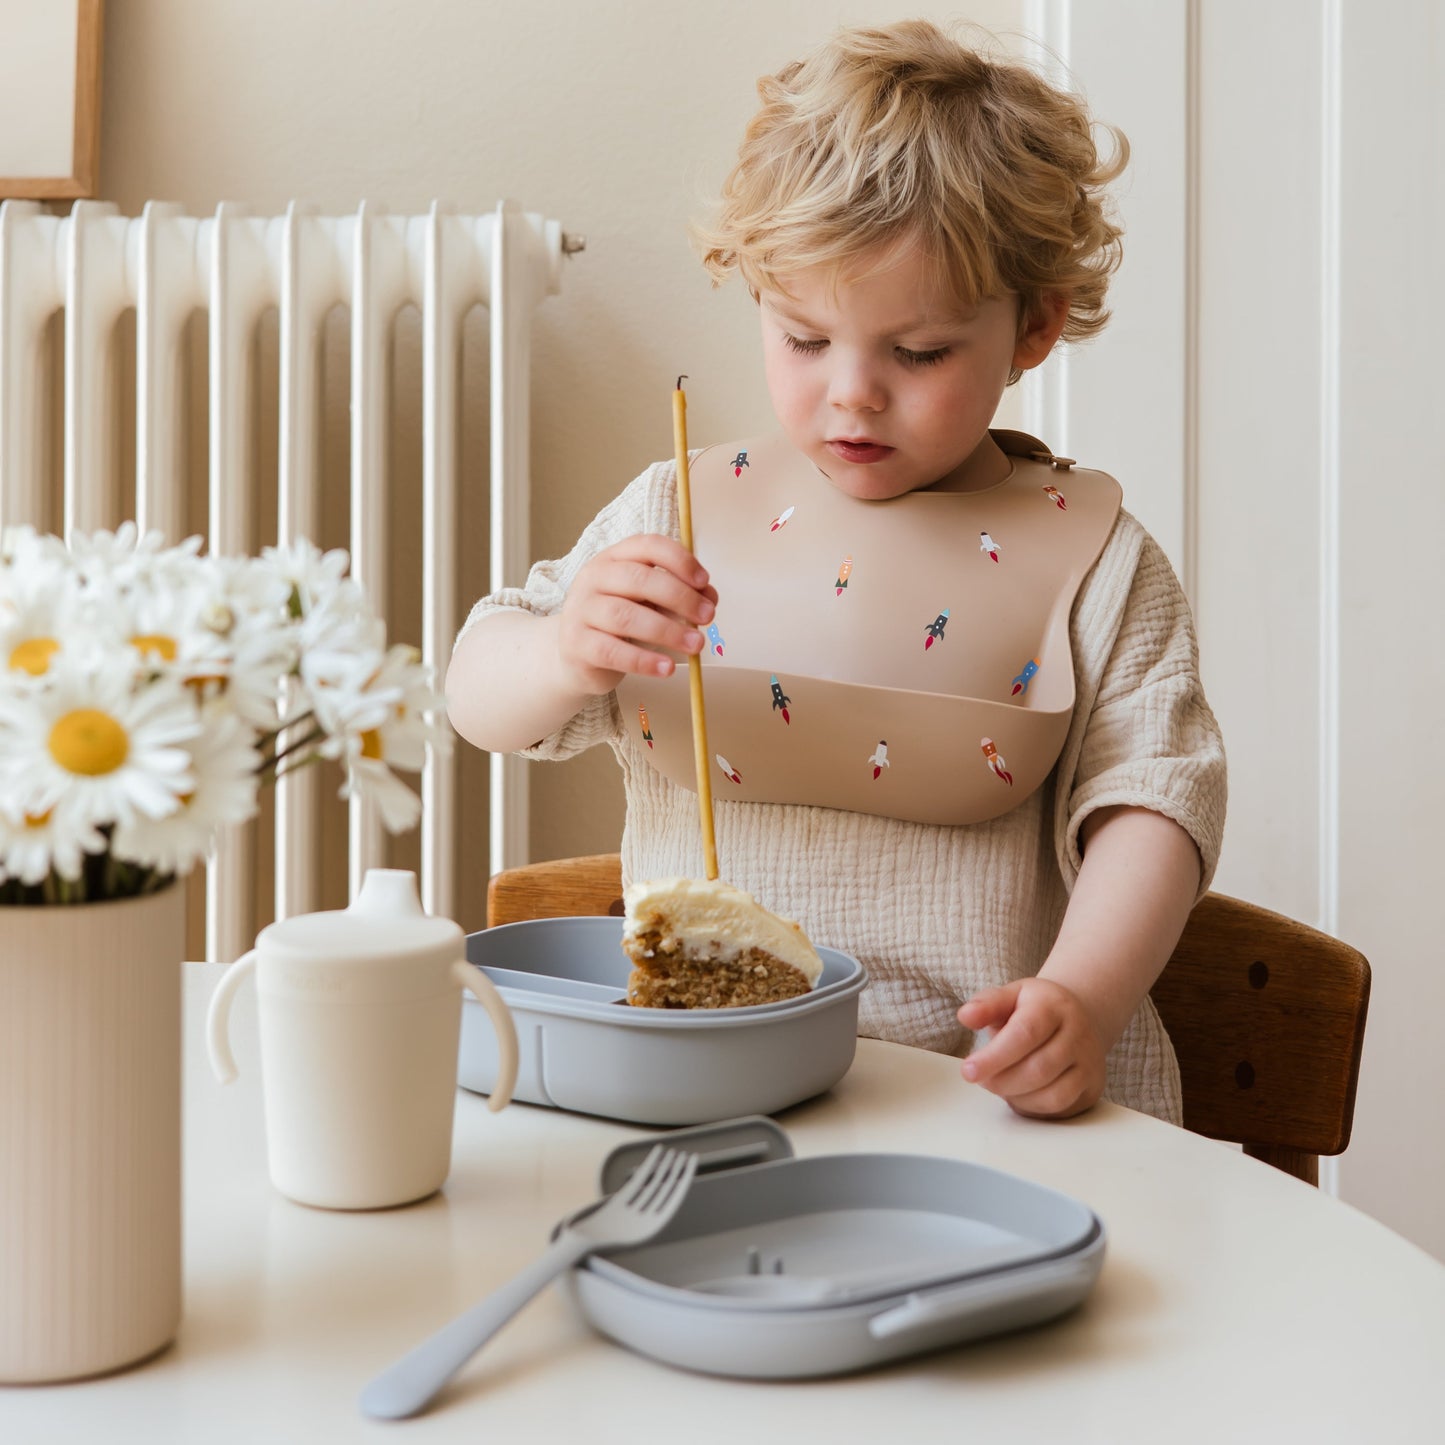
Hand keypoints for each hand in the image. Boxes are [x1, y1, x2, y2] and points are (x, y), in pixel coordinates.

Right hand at [556, 535, 717, 694]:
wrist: (577, 655)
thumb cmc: (618, 623)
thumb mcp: (648, 602)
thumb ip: (678, 596)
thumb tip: (710, 598)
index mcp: (614, 558)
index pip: (647, 546)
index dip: (679, 561)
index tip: (704, 582)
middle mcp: (593, 578)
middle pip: (639, 579)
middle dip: (680, 597)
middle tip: (707, 616)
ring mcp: (581, 611)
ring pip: (626, 617)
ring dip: (668, 631)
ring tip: (696, 645)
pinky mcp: (577, 645)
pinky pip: (614, 652)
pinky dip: (645, 661)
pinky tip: (667, 668)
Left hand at [957, 977, 1106, 1118]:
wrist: (1078, 1017)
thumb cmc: (1036, 1009)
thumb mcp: (1010, 996)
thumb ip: (987, 1005)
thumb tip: (966, 1016)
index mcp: (1054, 1006)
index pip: (1025, 1034)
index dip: (994, 1057)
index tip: (968, 1070)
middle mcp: (1078, 1034)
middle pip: (1039, 1069)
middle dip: (1001, 1081)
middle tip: (980, 1079)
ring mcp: (1090, 1063)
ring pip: (1053, 1095)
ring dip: (1017, 1097)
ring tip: (999, 1084)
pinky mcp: (1092, 1087)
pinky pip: (1061, 1108)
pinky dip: (1033, 1107)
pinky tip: (1018, 1094)